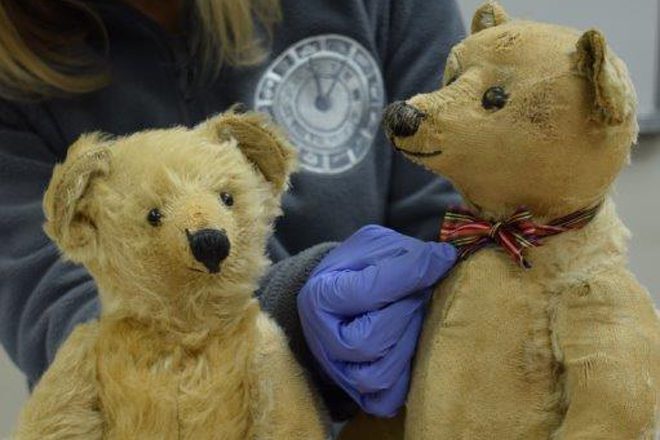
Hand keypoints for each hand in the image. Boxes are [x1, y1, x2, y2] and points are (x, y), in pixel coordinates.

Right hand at [297, 225, 456, 416]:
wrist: (339, 297)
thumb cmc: (358, 269)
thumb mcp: (374, 248)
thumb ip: (405, 253)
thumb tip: (444, 259)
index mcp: (320, 296)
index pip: (370, 291)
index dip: (412, 275)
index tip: (439, 260)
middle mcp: (323, 339)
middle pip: (372, 340)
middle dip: (406, 314)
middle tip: (419, 295)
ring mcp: (338, 371)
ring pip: (379, 376)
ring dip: (408, 345)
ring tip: (415, 320)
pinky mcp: (357, 394)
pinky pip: (385, 401)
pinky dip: (404, 381)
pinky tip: (412, 351)